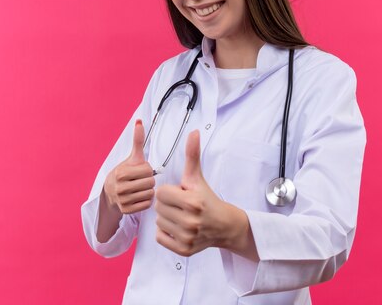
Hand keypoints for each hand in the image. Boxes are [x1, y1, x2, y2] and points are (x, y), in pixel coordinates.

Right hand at [103, 119, 154, 213]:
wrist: (110, 192)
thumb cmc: (125, 172)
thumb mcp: (132, 157)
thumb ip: (138, 140)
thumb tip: (140, 121)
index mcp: (121, 173)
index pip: (148, 170)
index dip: (147, 169)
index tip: (140, 171)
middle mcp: (120, 188)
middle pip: (150, 183)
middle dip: (148, 180)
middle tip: (141, 180)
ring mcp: (122, 201)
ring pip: (150, 194)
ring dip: (148, 190)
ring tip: (140, 188)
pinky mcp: (126, 211)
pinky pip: (147, 205)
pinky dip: (146, 200)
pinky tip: (140, 197)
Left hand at [155, 130, 244, 256]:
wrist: (223, 225)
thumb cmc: (207, 199)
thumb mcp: (197, 177)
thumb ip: (192, 155)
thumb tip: (193, 132)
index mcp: (192, 202)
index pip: (160, 193)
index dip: (169, 191)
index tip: (181, 194)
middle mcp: (190, 221)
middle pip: (158, 208)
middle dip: (168, 204)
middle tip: (181, 206)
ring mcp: (187, 237)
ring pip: (158, 222)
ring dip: (167, 218)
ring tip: (181, 216)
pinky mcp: (183, 249)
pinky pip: (160, 237)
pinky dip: (166, 232)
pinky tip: (179, 227)